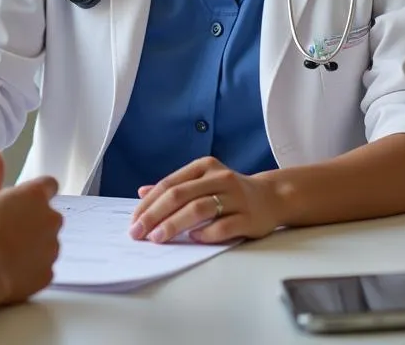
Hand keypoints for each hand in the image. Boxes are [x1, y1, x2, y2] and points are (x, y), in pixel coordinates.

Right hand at [0, 150, 61, 304]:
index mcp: (35, 195)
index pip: (49, 184)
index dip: (37, 191)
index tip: (23, 199)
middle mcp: (51, 219)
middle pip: (49, 215)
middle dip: (34, 219)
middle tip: (7, 226)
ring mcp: (52, 248)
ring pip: (47, 242)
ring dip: (34, 244)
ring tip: (6, 250)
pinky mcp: (48, 274)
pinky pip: (43, 266)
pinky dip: (31, 267)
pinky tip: (10, 268)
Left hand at [129, 157, 280, 244]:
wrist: (271, 197)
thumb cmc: (229, 192)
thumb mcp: (201, 182)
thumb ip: (175, 187)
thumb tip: (141, 193)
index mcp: (204, 166)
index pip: (169, 184)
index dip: (149, 203)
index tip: (133, 221)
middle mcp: (219, 178)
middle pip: (180, 195)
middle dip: (155, 215)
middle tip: (138, 233)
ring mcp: (236, 197)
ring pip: (199, 209)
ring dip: (174, 225)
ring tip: (158, 238)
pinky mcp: (249, 217)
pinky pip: (223, 226)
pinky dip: (205, 233)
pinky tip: (191, 238)